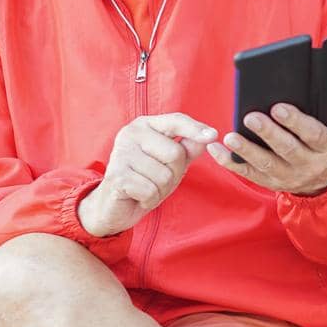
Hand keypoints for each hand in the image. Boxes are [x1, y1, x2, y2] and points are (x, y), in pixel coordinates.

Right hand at [79, 113, 215, 236]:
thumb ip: (187, 148)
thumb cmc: (144, 179)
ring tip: (146, 188)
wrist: (112, 206)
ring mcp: (122, 153)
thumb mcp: (170, 163)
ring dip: (160, 190)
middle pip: (175, 153)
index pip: (175, 121)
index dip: (195, 129)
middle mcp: (131, 134)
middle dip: (174, 174)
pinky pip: (151, 190)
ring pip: (164, 175)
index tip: (214, 135)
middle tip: (157, 180)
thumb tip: (208, 137)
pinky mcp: (117, 176)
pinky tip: (137, 196)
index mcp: (145, 125)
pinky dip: (149, 200)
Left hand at [209, 103, 326, 196]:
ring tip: (230, 136)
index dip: (295, 121)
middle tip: (250, 118)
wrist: (322, 178)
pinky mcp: (270, 183)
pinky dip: (230, 162)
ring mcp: (288, 176)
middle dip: (268, 133)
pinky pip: (248, 173)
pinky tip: (216, 149)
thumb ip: (322, 111)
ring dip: (246, 150)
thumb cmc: (322, 141)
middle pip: (287, 149)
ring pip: (265, 164)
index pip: (312, 134)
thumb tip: (304, 86)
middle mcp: (309, 164)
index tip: (278, 108)